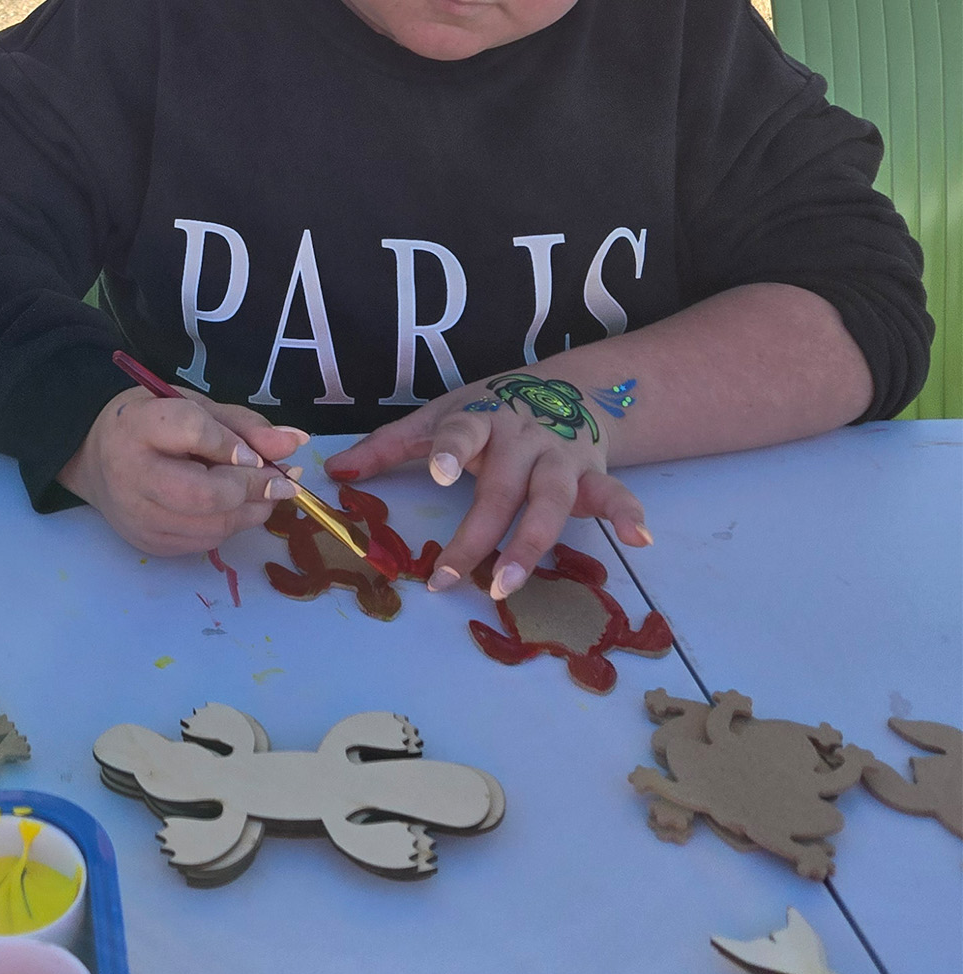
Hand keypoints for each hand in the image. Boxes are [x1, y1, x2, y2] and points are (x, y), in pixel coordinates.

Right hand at [59, 390, 306, 555]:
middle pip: (204, 494)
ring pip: (210, 527)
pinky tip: (233, 508)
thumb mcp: (193, 407)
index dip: (233, 443)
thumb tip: (297, 442)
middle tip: (282, 480)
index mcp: (137, 426)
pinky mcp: (146, 543)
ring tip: (265, 492)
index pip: (192, 431)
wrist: (95, 457)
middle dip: (251, 488)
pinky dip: (229, 527)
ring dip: (250, 511)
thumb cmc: (151, 425)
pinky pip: (203, 543)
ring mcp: (136, 516)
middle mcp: (130, 475)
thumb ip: (243, 425)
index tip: (258, 450)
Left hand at [329, 370, 649, 599]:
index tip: (439, 475)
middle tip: (452, 577)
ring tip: (511, 583)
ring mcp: (559, 457)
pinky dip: (628, 514)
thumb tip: (334, 472)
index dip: (452, 452)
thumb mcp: (435, 417)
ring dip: (533, 542)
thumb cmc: (484, 413)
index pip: (461, 433)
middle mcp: (520, 439)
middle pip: (501, 488)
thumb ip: (388, 446)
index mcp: (478, 420)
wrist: (558, 389)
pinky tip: (639, 539)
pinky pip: (614, 494)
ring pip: (552, 500)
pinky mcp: (593, 474)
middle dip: (479, 534)